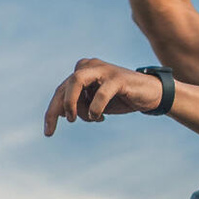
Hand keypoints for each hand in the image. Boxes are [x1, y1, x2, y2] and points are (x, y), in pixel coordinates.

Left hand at [44, 58, 163, 134]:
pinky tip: (99, 117)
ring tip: (75, 118)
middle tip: (63, 126)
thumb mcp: (94, 104)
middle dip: (58, 107)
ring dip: (72, 102)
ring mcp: (104, 70)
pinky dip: (96, 107)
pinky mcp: (118, 78)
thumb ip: (79, 105)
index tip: (48, 132)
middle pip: (65, 85)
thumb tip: (60, 113)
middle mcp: (90, 66)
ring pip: (77, 80)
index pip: (61, 90)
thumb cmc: (119, 99)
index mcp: (82, 71)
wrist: (149, 94)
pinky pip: (101, 92)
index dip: (52, 112)